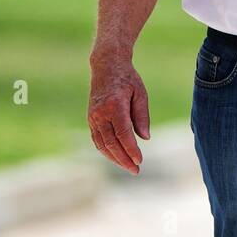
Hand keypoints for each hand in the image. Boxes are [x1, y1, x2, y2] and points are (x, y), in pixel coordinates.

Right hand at [88, 55, 149, 173]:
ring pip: (102, 144)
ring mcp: (93, 117)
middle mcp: (100, 113)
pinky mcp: (91, 119)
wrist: (106, 66)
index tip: (140, 161)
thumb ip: (142, 116)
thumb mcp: (140, 93)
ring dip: (115, 158)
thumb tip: (145, 138)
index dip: (131, 149)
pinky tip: (117, 157)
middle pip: (111, 142)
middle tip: (136, 170)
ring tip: (129, 167)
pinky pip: (97, 140)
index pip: (123, 133)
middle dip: (124, 159)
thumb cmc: (127, 79)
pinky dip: (107, 151)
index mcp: (114, 105)